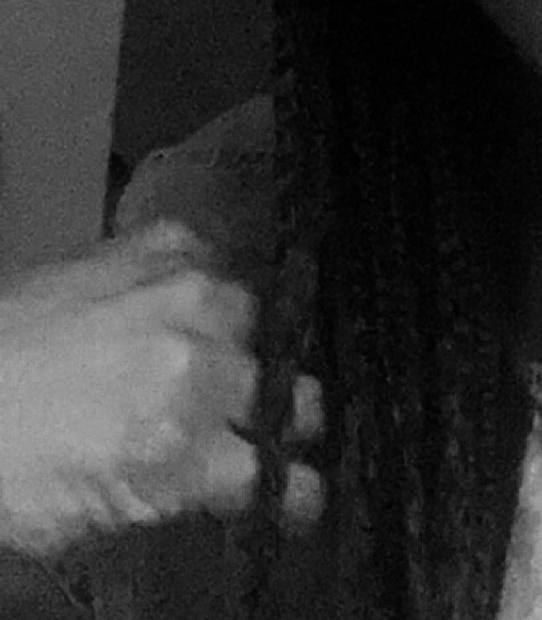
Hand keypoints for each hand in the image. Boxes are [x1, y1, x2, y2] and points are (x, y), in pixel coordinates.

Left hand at [0, 220, 321, 554]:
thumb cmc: (8, 459)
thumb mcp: (95, 509)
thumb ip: (180, 489)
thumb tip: (237, 478)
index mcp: (179, 441)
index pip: (275, 470)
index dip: (294, 485)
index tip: (299, 490)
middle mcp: (198, 360)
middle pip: (285, 393)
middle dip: (282, 416)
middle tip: (264, 424)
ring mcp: (188, 293)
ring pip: (261, 325)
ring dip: (244, 349)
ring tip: (208, 361)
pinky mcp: (165, 244)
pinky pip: (218, 260)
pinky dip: (207, 286)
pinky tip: (183, 306)